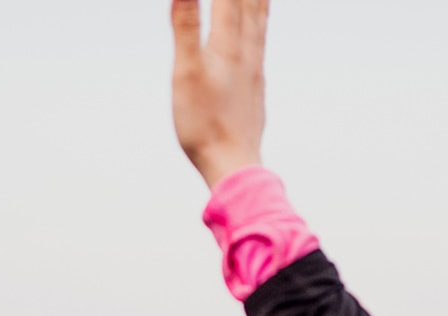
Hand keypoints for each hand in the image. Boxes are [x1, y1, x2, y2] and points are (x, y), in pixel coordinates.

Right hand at [171, 0, 266, 187]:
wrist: (234, 164)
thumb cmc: (204, 124)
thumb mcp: (186, 74)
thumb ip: (186, 26)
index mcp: (229, 42)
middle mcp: (248, 50)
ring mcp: (255, 68)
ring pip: (261, 19)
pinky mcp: (256, 87)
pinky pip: (261, 43)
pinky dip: (260, 23)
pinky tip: (258, 31)